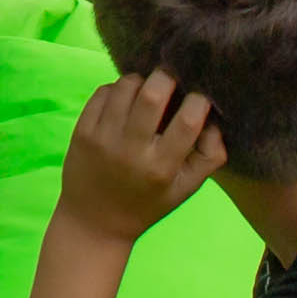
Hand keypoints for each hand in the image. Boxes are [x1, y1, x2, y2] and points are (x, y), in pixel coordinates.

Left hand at [57, 70, 228, 239]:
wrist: (95, 221)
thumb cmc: (148, 203)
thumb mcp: (186, 188)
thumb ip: (209, 156)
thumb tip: (215, 119)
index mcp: (162, 167)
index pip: (188, 122)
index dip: (199, 101)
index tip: (199, 97)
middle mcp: (132, 151)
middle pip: (151, 96)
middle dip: (166, 77)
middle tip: (172, 77)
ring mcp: (103, 139)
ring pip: (124, 87)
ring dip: (140, 80)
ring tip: (147, 89)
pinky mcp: (82, 131)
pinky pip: (102, 92)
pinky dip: (116, 88)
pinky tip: (123, 100)